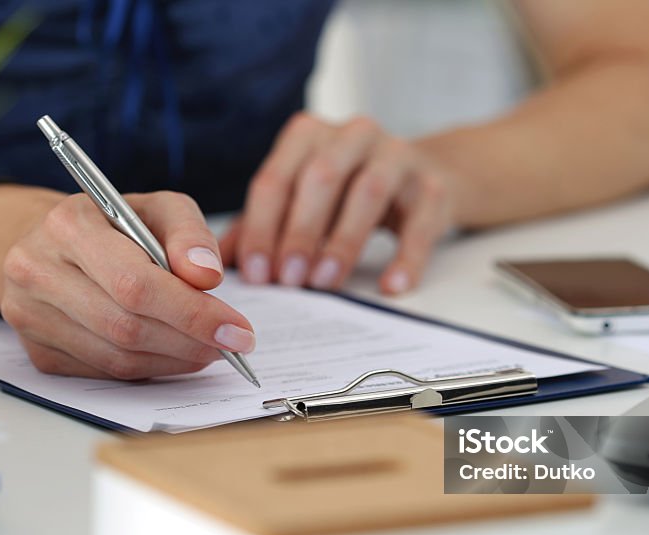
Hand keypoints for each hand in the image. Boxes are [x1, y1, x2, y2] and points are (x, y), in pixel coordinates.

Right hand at [0, 192, 255, 379]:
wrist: (52, 244)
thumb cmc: (114, 224)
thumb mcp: (158, 209)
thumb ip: (189, 234)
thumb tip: (207, 276)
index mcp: (67, 224)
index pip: (135, 283)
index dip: (192, 313)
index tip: (237, 330)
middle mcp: (37, 270)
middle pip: (126, 326)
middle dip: (190, 340)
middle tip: (231, 344)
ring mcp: (30, 317)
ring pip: (117, 357)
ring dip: (174, 360)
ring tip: (209, 348)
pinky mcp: (38, 352)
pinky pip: (105, 373)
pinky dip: (150, 369)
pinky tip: (174, 354)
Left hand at [221, 113, 455, 293]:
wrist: (425, 178)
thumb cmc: (348, 193)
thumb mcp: (301, 201)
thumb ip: (259, 226)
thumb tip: (215, 263)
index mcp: (309, 135)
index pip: (276, 178)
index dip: (262, 227)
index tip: (256, 273)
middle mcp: (353, 135)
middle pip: (320, 177)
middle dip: (300, 231)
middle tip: (288, 279)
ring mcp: (398, 155)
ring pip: (368, 191)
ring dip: (344, 240)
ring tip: (326, 281)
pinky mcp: (433, 186)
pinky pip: (420, 222)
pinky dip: (406, 257)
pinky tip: (391, 286)